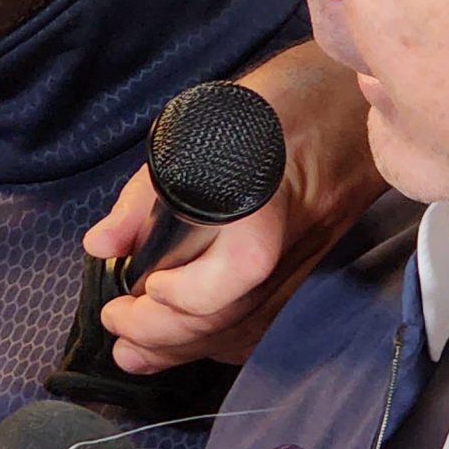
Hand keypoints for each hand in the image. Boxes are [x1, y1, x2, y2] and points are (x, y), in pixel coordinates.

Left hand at [83, 41, 385, 373]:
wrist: (347, 98)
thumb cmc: (270, 101)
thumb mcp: (198, 127)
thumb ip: (146, 194)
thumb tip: (102, 245)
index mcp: (269, 196)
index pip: (240, 270)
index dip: (187, 292)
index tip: (141, 281)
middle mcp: (294, 239)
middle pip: (234, 311)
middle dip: (164, 332)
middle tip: (115, 323)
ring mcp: (307, 259)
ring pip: (249, 325)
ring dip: (187, 346)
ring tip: (135, 350)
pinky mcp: (309, 268)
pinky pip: (266, 320)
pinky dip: (223, 340)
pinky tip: (191, 343)